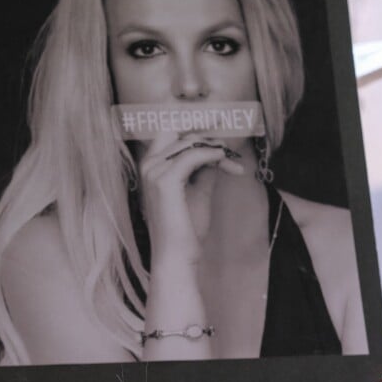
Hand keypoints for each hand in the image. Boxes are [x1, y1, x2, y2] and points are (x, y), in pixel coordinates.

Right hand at [139, 132, 242, 262]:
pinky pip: (193, 155)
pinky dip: (212, 154)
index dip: (195, 125)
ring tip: (233, 163)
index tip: (221, 126)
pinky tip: (225, 160)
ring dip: (216, 149)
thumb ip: (204, 167)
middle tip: (231, 153)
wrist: (178, 256)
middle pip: (183, 134)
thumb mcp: (198, 190)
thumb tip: (218, 149)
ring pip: (190, 143)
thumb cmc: (186, 228)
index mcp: (151, 166)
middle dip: (210, 139)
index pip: (171, 130)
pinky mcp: (165, 181)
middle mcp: (148, 165)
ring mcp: (154, 171)